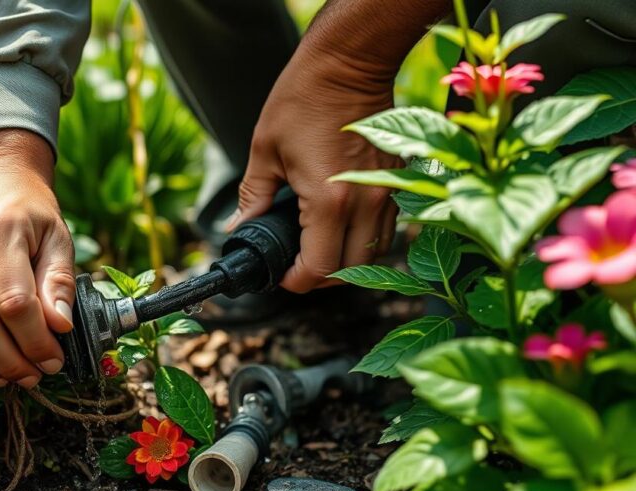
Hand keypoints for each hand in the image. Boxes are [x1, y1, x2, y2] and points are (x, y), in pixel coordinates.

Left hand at [233, 46, 400, 292]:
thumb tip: (239, 226)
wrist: (349, 63)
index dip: (297, 281)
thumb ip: (253, 196)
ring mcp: (387, 192)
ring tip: (319, 252)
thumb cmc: (304, 99)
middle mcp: (365, 203)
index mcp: (329, 201)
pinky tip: (341, 229)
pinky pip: (386, 229)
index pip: (319, 268)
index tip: (282, 275)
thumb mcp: (265, 150)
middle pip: (352, 271)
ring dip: (348, 263)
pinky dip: (365, 240)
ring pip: (375, 254)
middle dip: (322, 279)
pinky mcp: (397, 180)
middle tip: (298, 268)